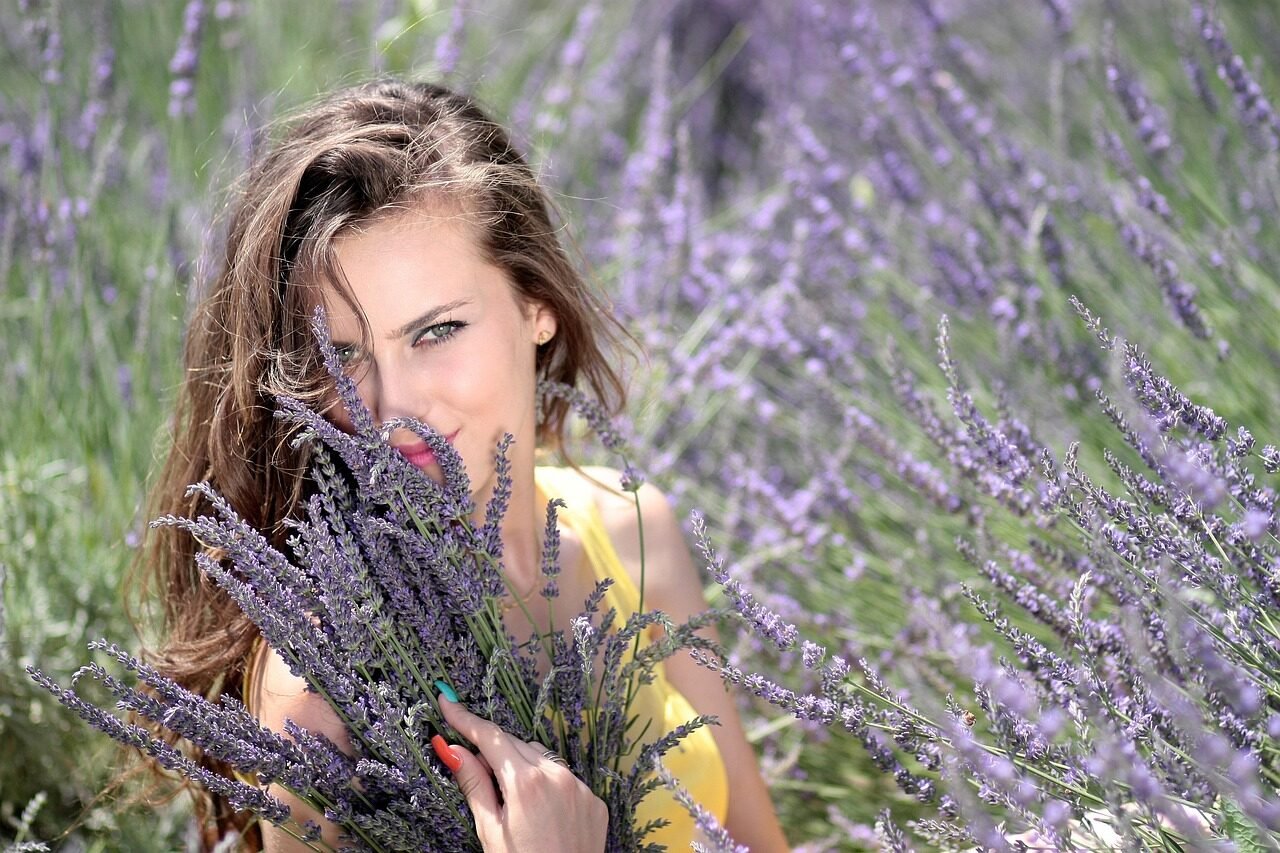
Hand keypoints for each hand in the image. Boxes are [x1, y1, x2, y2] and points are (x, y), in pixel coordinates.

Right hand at [434, 694, 607, 852]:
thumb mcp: (490, 830)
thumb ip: (474, 785)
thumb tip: (452, 749)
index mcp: (525, 782)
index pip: (489, 737)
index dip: (465, 719)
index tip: (447, 701)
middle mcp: (557, 775)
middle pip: (515, 744)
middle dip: (493, 750)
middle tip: (473, 766)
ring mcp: (579, 787)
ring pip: (541, 757)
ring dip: (521, 765)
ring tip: (511, 801)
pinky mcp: (593, 800)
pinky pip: (564, 778)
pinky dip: (547, 784)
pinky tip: (540, 811)